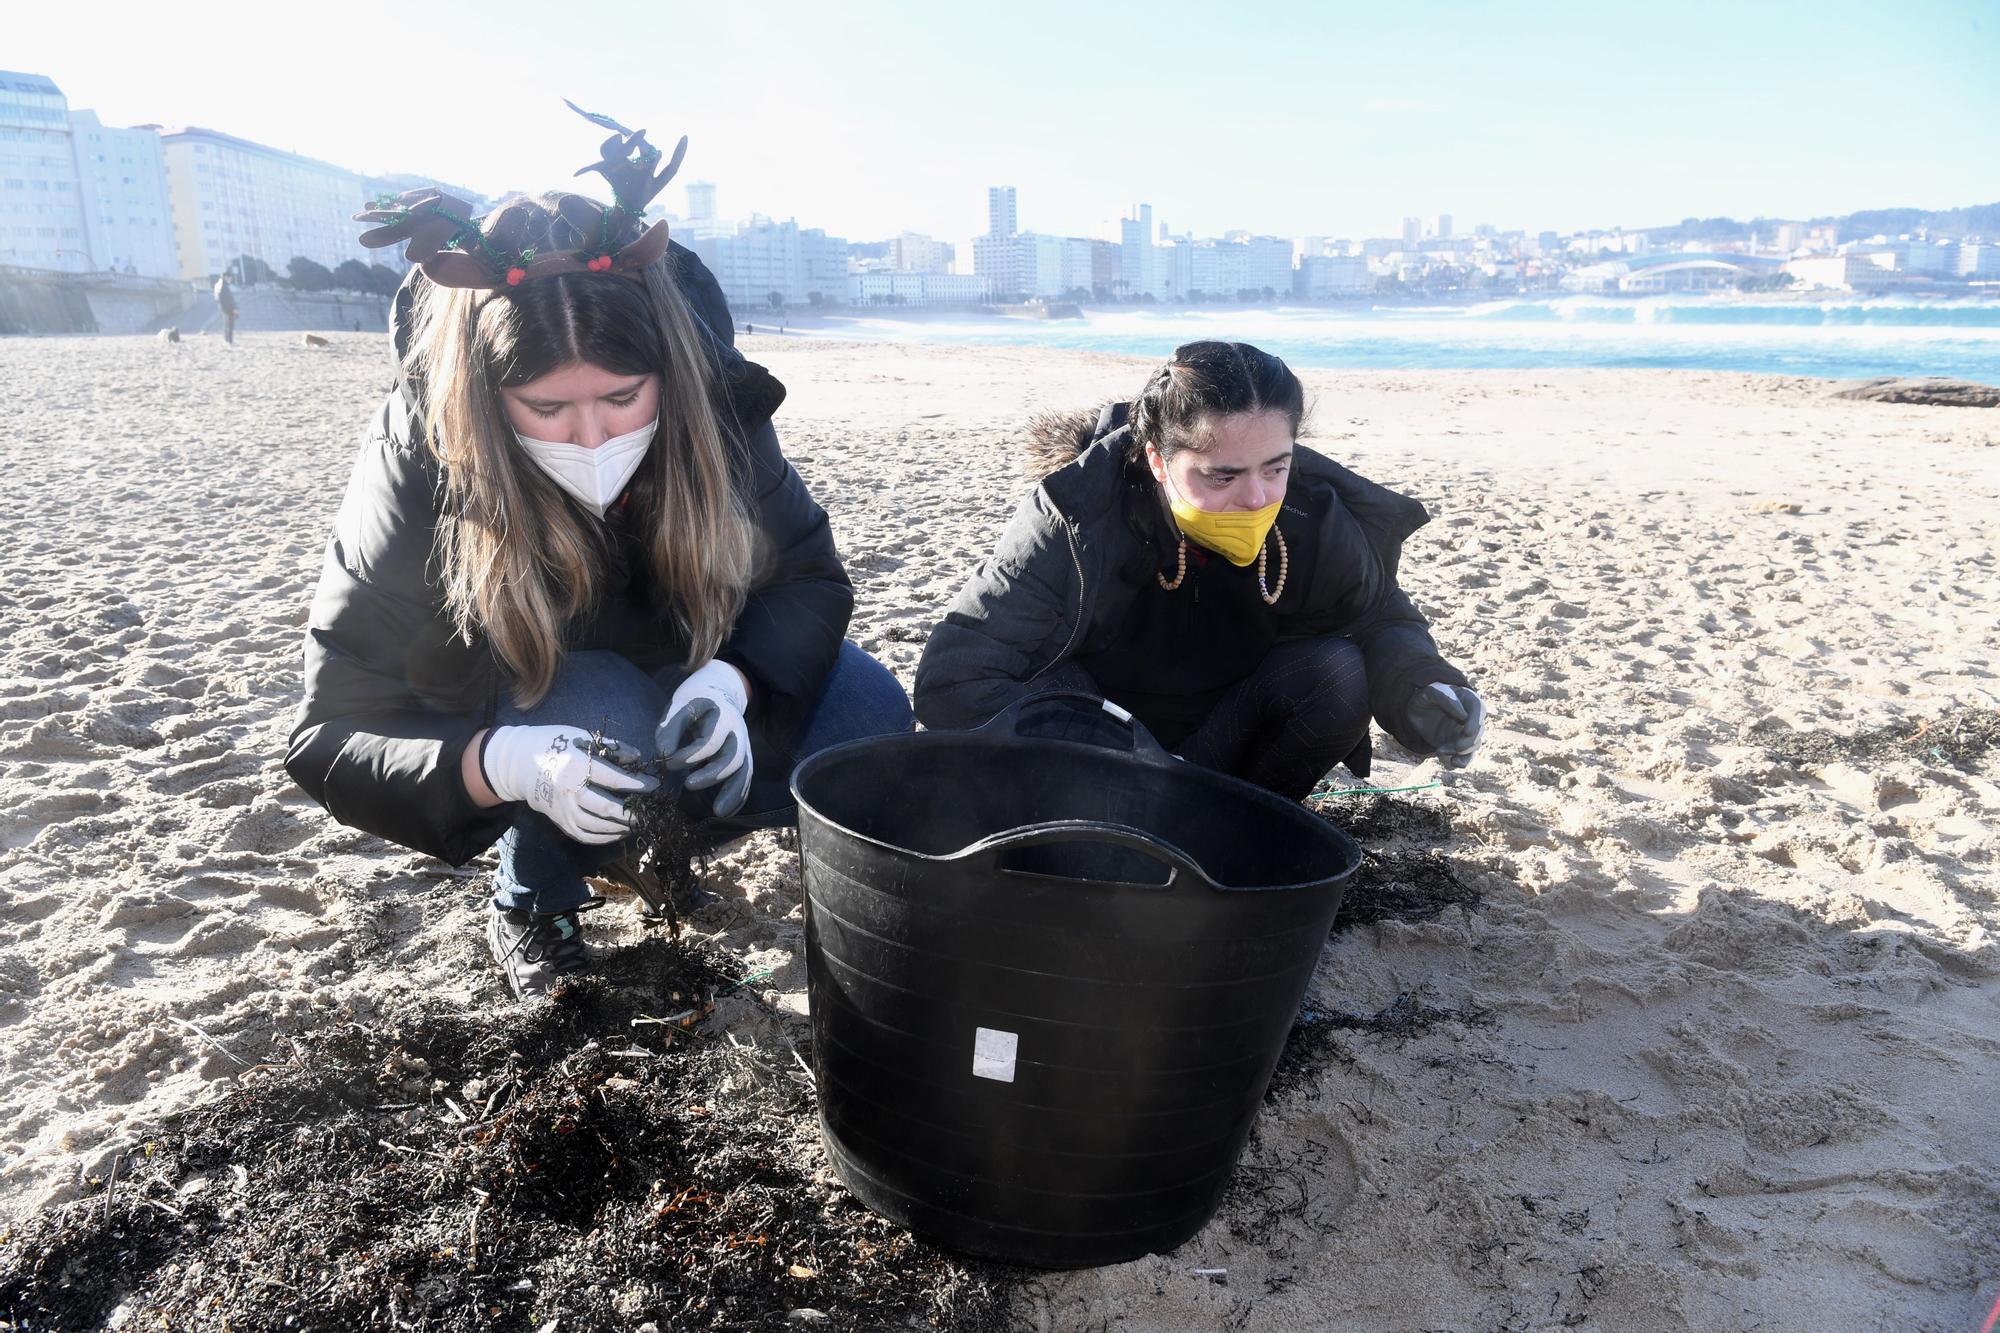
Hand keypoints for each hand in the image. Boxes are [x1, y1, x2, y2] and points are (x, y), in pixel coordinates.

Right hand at [480, 726, 656, 843]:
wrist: (519, 763)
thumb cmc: (555, 744)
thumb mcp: (582, 738)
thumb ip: (611, 748)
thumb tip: (637, 758)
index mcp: (577, 766)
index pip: (614, 780)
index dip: (638, 784)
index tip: (655, 785)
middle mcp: (569, 791)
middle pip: (606, 808)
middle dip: (632, 813)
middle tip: (649, 812)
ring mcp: (563, 809)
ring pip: (596, 826)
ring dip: (620, 828)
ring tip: (637, 823)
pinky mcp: (559, 821)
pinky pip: (585, 836)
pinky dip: (604, 838)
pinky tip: (618, 832)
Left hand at [656, 661, 752, 817]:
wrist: (720, 688)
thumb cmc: (694, 699)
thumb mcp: (677, 704)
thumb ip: (669, 729)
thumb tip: (664, 755)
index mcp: (722, 715)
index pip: (709, 742)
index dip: (688, 756)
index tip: (667, 762)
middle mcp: (738, 730)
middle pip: (733, 757)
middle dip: (712, 775)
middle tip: (688, 785)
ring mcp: (743, 743)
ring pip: (744, 770)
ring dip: (733, 792)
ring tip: (718, 812)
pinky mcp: (743, 755)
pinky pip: (746, 776)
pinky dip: (739, 795)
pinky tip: (727, 811)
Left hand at [1406, 683, 1485, 769]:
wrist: (1416, 711)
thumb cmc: (1425, 697)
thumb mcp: (1430, 693)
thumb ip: (1446, 698)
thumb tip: (1463, 715)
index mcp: (1468, 700)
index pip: (1479, 709)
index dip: (1475, 722)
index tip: (1466, 732)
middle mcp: (1471, 717)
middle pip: (1478, 731)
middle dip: (1468, 741)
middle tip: (1455, 747)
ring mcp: (1465, 732)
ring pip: (1473, 745)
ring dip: (1460, 752)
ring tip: (1440, 751)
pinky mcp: (1458, 745)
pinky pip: (1466, 756)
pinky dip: (1462, 761)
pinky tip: (1453, 763)